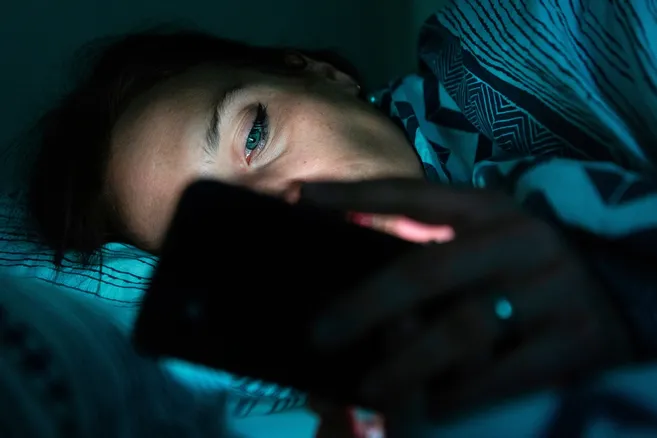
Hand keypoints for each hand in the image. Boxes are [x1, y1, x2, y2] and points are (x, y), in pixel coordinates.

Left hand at [302, 179, 631, 415]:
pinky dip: (457, 398)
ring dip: (407, 364)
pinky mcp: (576, 343)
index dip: (355, 195)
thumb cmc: (528, 271)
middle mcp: (519, 241)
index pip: (412, 197)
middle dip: (365, 305)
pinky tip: (428, 409)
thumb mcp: (486, 241)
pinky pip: (500, 379)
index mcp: (490, 210)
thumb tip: (351, 254)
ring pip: (460, 332)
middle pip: (426, 272)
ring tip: (371, 386)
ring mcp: (549, 292)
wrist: (618, 298)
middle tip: (321, 334)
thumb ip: (428, 245)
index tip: (301, 198)